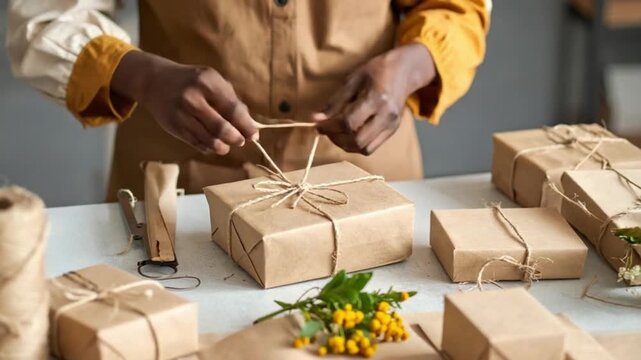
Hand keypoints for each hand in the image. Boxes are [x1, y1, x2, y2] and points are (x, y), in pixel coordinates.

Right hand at [111, 51, 257, 153]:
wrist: (155, 81)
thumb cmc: (192, 81)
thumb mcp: (212, 81)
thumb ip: (231, 100)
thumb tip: (250, 125)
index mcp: (208, 82)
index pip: (233, 109)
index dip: (246, 126)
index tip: (254, 135)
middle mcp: (193, 98)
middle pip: (221, 128)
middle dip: (236, 138)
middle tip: (241, 141)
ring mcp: (182, 114)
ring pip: (209, 140)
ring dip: (223, 147)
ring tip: (227, 146)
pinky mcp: (174, 127)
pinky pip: (197, 143)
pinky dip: (209, 148)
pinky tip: (213, 145)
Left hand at [312, 43, 435, 154]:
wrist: (404, 71)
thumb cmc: (377, 71)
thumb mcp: (352, 80)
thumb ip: (335, 102)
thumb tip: (316, 118)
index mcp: (376, 99)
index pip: (349, 123)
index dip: (329, 127)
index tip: (318, 124)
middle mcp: (386, 116)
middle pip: (357, 140)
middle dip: (336, 138)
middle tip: (326, 130)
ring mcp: (391, 126)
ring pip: (364, 148)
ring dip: (345, 144)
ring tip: (336, 133)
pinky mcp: (392, 131)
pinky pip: (371, 147)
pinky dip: (356, 145)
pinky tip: (348, 134)